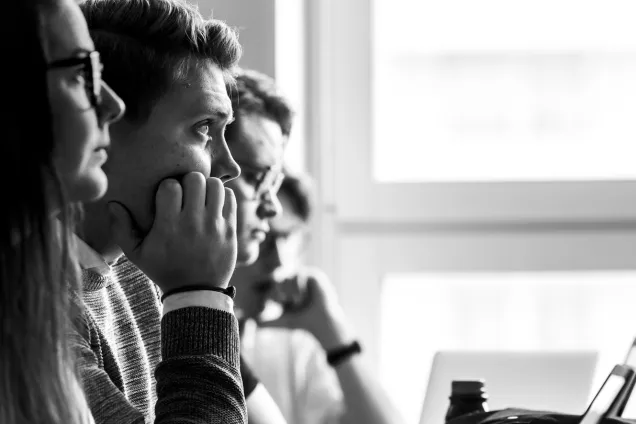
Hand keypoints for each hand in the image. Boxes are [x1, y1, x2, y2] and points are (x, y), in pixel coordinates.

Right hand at [107, 172, 236, 292]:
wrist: (196, 291)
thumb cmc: (164, 270)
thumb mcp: (137, 254)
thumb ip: (121, 230)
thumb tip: (112, 204)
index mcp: (169, 226)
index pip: (170, 186)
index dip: (168, 187)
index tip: (168, 197)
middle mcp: (192, 223)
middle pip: (195, 179)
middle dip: (188, 182)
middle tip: (186, 192)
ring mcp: (214, 225)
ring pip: (215, 185)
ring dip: (207, 186)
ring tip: (201, 196)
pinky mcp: (230, 229)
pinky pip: (230, 198)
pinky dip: (223, 196)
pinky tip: (214, 204)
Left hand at [260, 267, 354, 349]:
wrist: (320, 323)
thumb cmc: (303, 322)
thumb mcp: (283, 321)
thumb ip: (268, 323)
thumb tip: (254, 325)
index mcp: (287, 290)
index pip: (274, 284)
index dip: (274, 293)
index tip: (280, 303)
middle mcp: (296, 282)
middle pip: (280, 277)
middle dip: (280, 289)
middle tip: (285, 300)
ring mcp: (306, 278)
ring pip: (290, 275)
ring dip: (289, 288)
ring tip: (295, 300)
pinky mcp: (315, 276)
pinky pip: (300, 274)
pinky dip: (298, 286)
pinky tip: (301, 297)